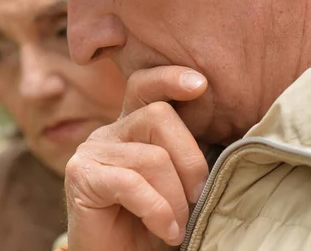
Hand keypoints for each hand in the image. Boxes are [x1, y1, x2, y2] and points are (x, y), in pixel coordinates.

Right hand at [64, 66, 209, 250]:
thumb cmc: (151, 224)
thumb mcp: (177, 184)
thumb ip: (187, 157)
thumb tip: (229, 135)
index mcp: (132, 128)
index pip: (144, 86)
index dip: (168, 79)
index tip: (201, 85)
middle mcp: (109, 132)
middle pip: (158, 116)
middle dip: (190, 159)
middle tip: (198, 197)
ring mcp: (91, 151)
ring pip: (152, 157)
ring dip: (175, 199)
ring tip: (177, 227)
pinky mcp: (80, 175)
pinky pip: (131, 183)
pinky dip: (157, 211)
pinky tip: (165, 231)